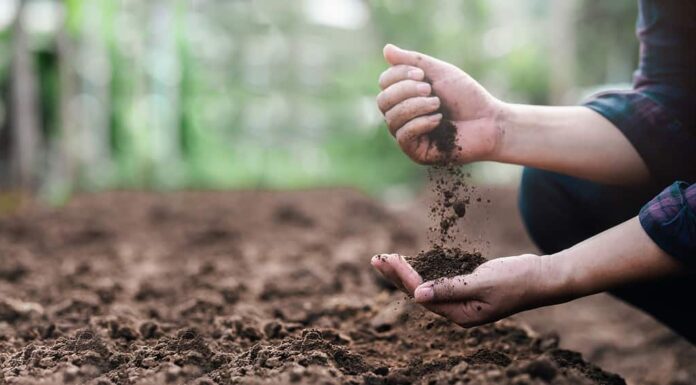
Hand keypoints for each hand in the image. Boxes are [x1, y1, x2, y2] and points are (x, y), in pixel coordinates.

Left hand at [371, 253, 556, 326]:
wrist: (544, 277)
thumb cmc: (517, 279)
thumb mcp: (483, 283)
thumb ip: (450, 288)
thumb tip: (418, 295)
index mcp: (461, 315)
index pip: (423, 295)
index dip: (403, 277)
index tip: (388, 259)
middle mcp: (458, 311)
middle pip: (419, 293)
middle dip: (396, 276)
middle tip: (376, 258)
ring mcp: (463, 301)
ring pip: (426, 287)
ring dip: (407, 273)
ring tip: (386, 260)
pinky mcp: (467, 288)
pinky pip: (439, 281)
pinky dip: (424, 270)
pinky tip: (412, 263)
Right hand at [377, 44, 505, 164]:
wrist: (490, 121)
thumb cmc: (467, 97)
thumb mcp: (439, 73)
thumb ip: (413, 61)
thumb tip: (386, 49)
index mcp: (405, 96)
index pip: (384, 83)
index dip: (398, 75)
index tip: (422, 74)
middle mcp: (402, 116)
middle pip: (382, 101)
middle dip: (405, 91)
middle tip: (429, 90)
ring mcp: (408, 136)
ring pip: (391, 118)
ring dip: (415, 106)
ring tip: (437, 104)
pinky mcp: (416, 152)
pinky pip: (403, 136)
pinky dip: (420, 123)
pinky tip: (438, 119)